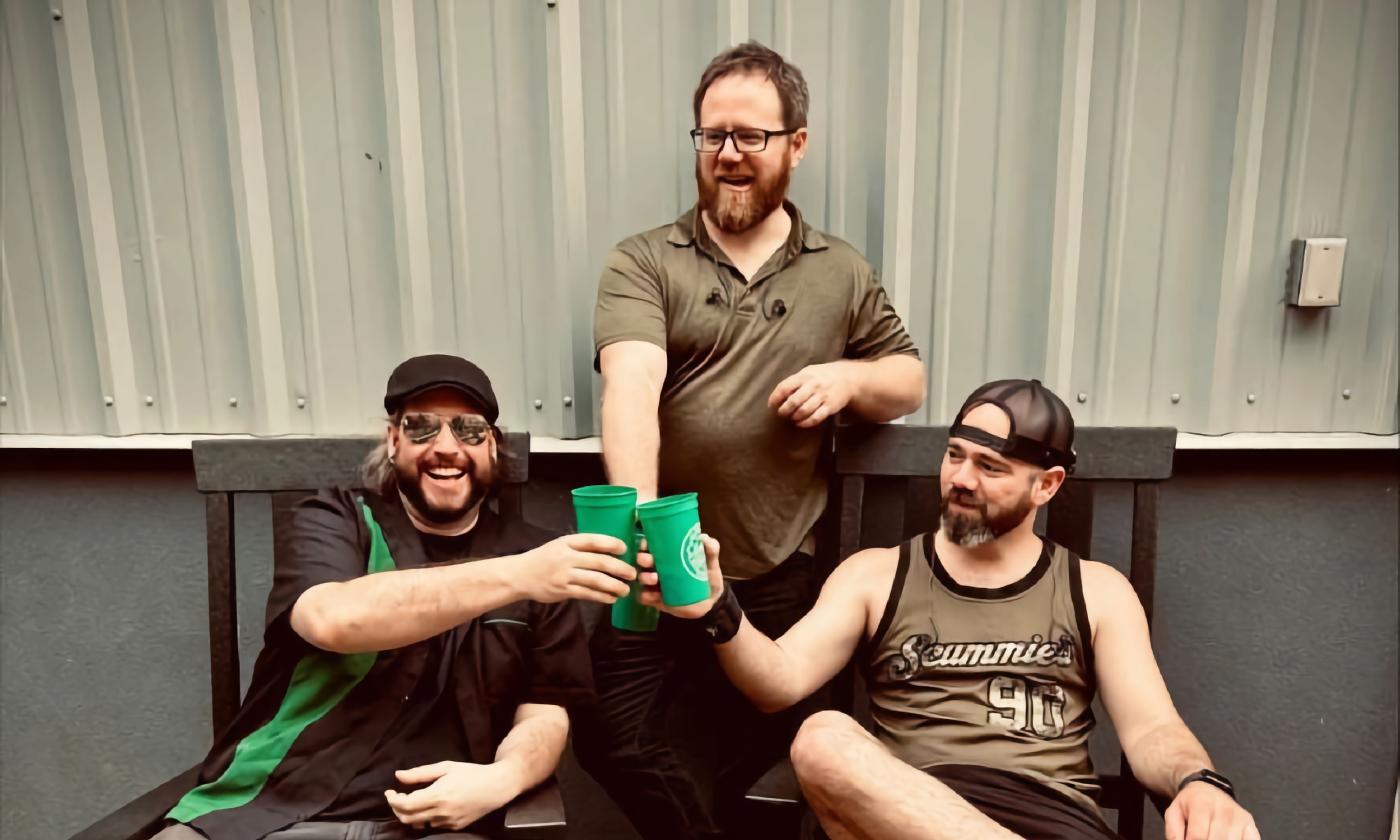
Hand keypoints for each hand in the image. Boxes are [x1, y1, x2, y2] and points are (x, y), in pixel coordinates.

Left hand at [385, 760, 517, 830]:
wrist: (496, 787)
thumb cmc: (471, 773)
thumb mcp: (446, 767)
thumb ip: (420, 773)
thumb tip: (398, 776)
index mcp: (437, 795)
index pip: (405, 805)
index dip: (392, 800)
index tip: (389, 792)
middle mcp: (441, 812)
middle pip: (407, 818)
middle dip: (397, 809)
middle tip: (396, 798)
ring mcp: (448, 822)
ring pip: (419, 824)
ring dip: (410, 815)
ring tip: (412, 803)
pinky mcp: (455, 827)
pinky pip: (433, 825)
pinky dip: (425, 818)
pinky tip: (430, 807)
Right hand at [516, 533, 634, 604]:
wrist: (520, 575)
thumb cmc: (545, 558)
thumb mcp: (560, 545)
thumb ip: (581, 548)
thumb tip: (610, 551)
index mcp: (567, 542)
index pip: (593, 540)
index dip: (611, 543)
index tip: (625, 548)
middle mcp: (567, 557)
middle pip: (599, 561)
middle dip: (619, 568)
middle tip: (633, 574)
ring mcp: (565, 574)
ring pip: (595, 580)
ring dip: (614, 585)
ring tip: (625, 590)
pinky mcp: (563, 590)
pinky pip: (587, 594)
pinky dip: (601, 597)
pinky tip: (611, 598)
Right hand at [637, 534, 723, 618]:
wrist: (709, 602)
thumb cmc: (707, 577)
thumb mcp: (711, 563)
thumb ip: (711, 549)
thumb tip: (702, 537)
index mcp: (667, 555)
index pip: (650, 545)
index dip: (645, 543)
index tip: (647, 544)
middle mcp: (656, 567)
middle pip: (642, 560)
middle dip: (643, 559)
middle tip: (649, 561)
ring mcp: (653, 584)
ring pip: (640, 578)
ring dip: (644, 577)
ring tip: (655, 578)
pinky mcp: (654, 599)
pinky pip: (643, 597)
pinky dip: (646, 596)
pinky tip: (655, 596)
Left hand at [768, 362, 853, 427]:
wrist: (847, 378)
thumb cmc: (821, 376)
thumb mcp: (807, 373)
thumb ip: (793, 382)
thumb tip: (778, 396)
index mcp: (805, 376)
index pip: (785, 387)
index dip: (776, 398)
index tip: (772, 405)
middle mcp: (813, 385)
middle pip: (794, 401)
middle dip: (784, 410)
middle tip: (782, 414)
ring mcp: (823, 396)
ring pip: (804, 411)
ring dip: (795, 417)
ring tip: (792, 417)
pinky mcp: (830, 407)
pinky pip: (816, 417)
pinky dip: (806, 423)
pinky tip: (800, 423)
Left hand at [1165, 781, 1260, 839]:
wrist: (1207, 789)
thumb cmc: (1190, 804)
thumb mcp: (1173, 813)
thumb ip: (1173, 832)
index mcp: (1202, 806)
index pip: (1199, 836)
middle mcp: (1224, 811)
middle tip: (1200, 839)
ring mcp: (1240, 818)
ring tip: (1211, 838)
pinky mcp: (1250, 825)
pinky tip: (1228, 839)